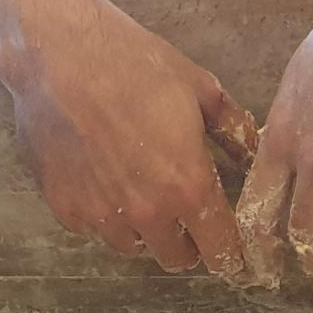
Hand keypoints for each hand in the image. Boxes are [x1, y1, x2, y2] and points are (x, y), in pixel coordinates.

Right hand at [4, 0, 258, 280]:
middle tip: (183, 217)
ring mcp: (101, 214)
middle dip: (186, 244)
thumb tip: (253, 154)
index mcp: (188, 186)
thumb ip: (232, 129)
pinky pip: (90, 228)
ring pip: (131, 247)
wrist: (59, 53)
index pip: (220, 250)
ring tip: (138, 194)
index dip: (229, 256)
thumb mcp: (199, 88)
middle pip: (175, 259)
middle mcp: (147, 212)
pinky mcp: (64, 207)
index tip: (229, 254)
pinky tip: (99, 180)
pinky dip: (100, 215)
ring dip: (141, 231)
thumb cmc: (134, 63)